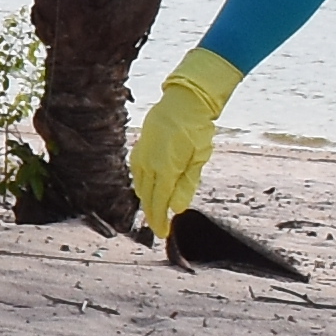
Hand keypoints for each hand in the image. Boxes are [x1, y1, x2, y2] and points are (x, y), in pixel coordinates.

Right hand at [129, 50, 241, 243]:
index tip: (163, 233)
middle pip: (147, 197)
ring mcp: (141, 155)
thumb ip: (187, 185)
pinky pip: (136, 174)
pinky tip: (148, 190)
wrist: (183, 102)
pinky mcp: (138, 149)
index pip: (159, 202)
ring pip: (139, 187)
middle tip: (160, 229)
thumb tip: (176, 209)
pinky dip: (141, 187)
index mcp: (165, 168)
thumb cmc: (196, 129)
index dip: (160, 220)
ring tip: (155, 213)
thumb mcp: (198, 158)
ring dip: (146, 202)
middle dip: (152, 215)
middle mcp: (148, 163)